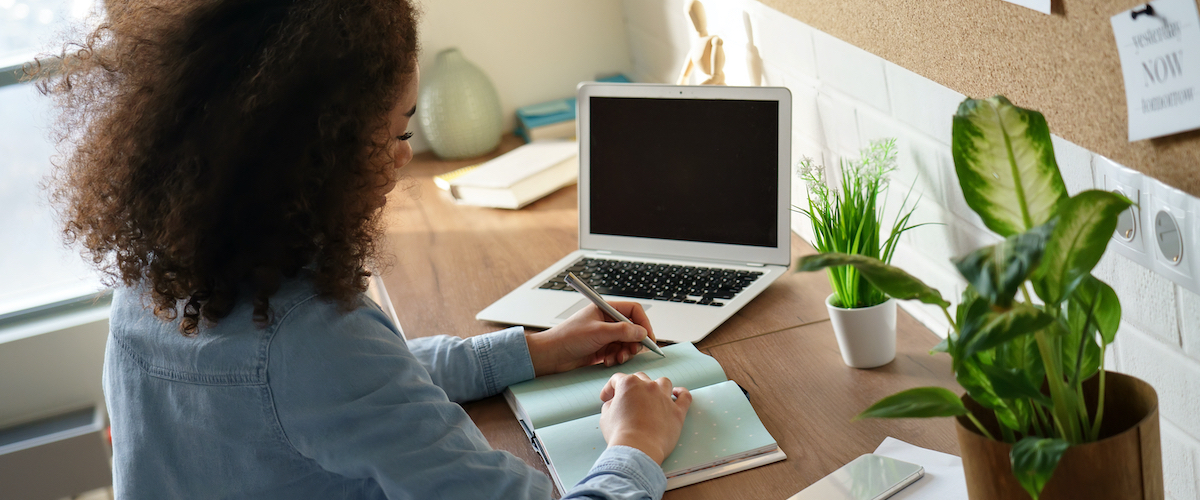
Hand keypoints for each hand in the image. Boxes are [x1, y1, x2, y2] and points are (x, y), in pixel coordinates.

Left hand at [525, 302, 655, 376]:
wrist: (551, 356)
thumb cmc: (567, 338)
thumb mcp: (598, 332)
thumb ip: (622, 331)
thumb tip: (642, 332)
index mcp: (605, 309)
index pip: (633, 311)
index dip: (643, 323)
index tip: (648, 338)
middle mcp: (606, 321)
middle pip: (632, 329)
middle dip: (634, 342)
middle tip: (632, 351)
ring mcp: (604, 336)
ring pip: (626, 343)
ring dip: (625, 352)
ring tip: (618, 358)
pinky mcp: (601, 349)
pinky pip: (618, 353)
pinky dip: (617, 358)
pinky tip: (608, 362)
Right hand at [598, 372, 690, 463]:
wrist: (638, 449)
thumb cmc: (620, 434)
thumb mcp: (605, 416)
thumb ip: (610, 405)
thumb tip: (615, 403)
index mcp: (629, 384)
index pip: (617, 379)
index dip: (610, 388)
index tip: (607, 398)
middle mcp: (649, 386)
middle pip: (640, 378)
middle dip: (631, 387)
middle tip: (626, 400)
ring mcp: (665, 397)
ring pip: (663, 382)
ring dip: (656, 386)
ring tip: (652, 395)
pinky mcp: (677, 411)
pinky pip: (685, 396)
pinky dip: (682, 393)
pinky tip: (677, 393)